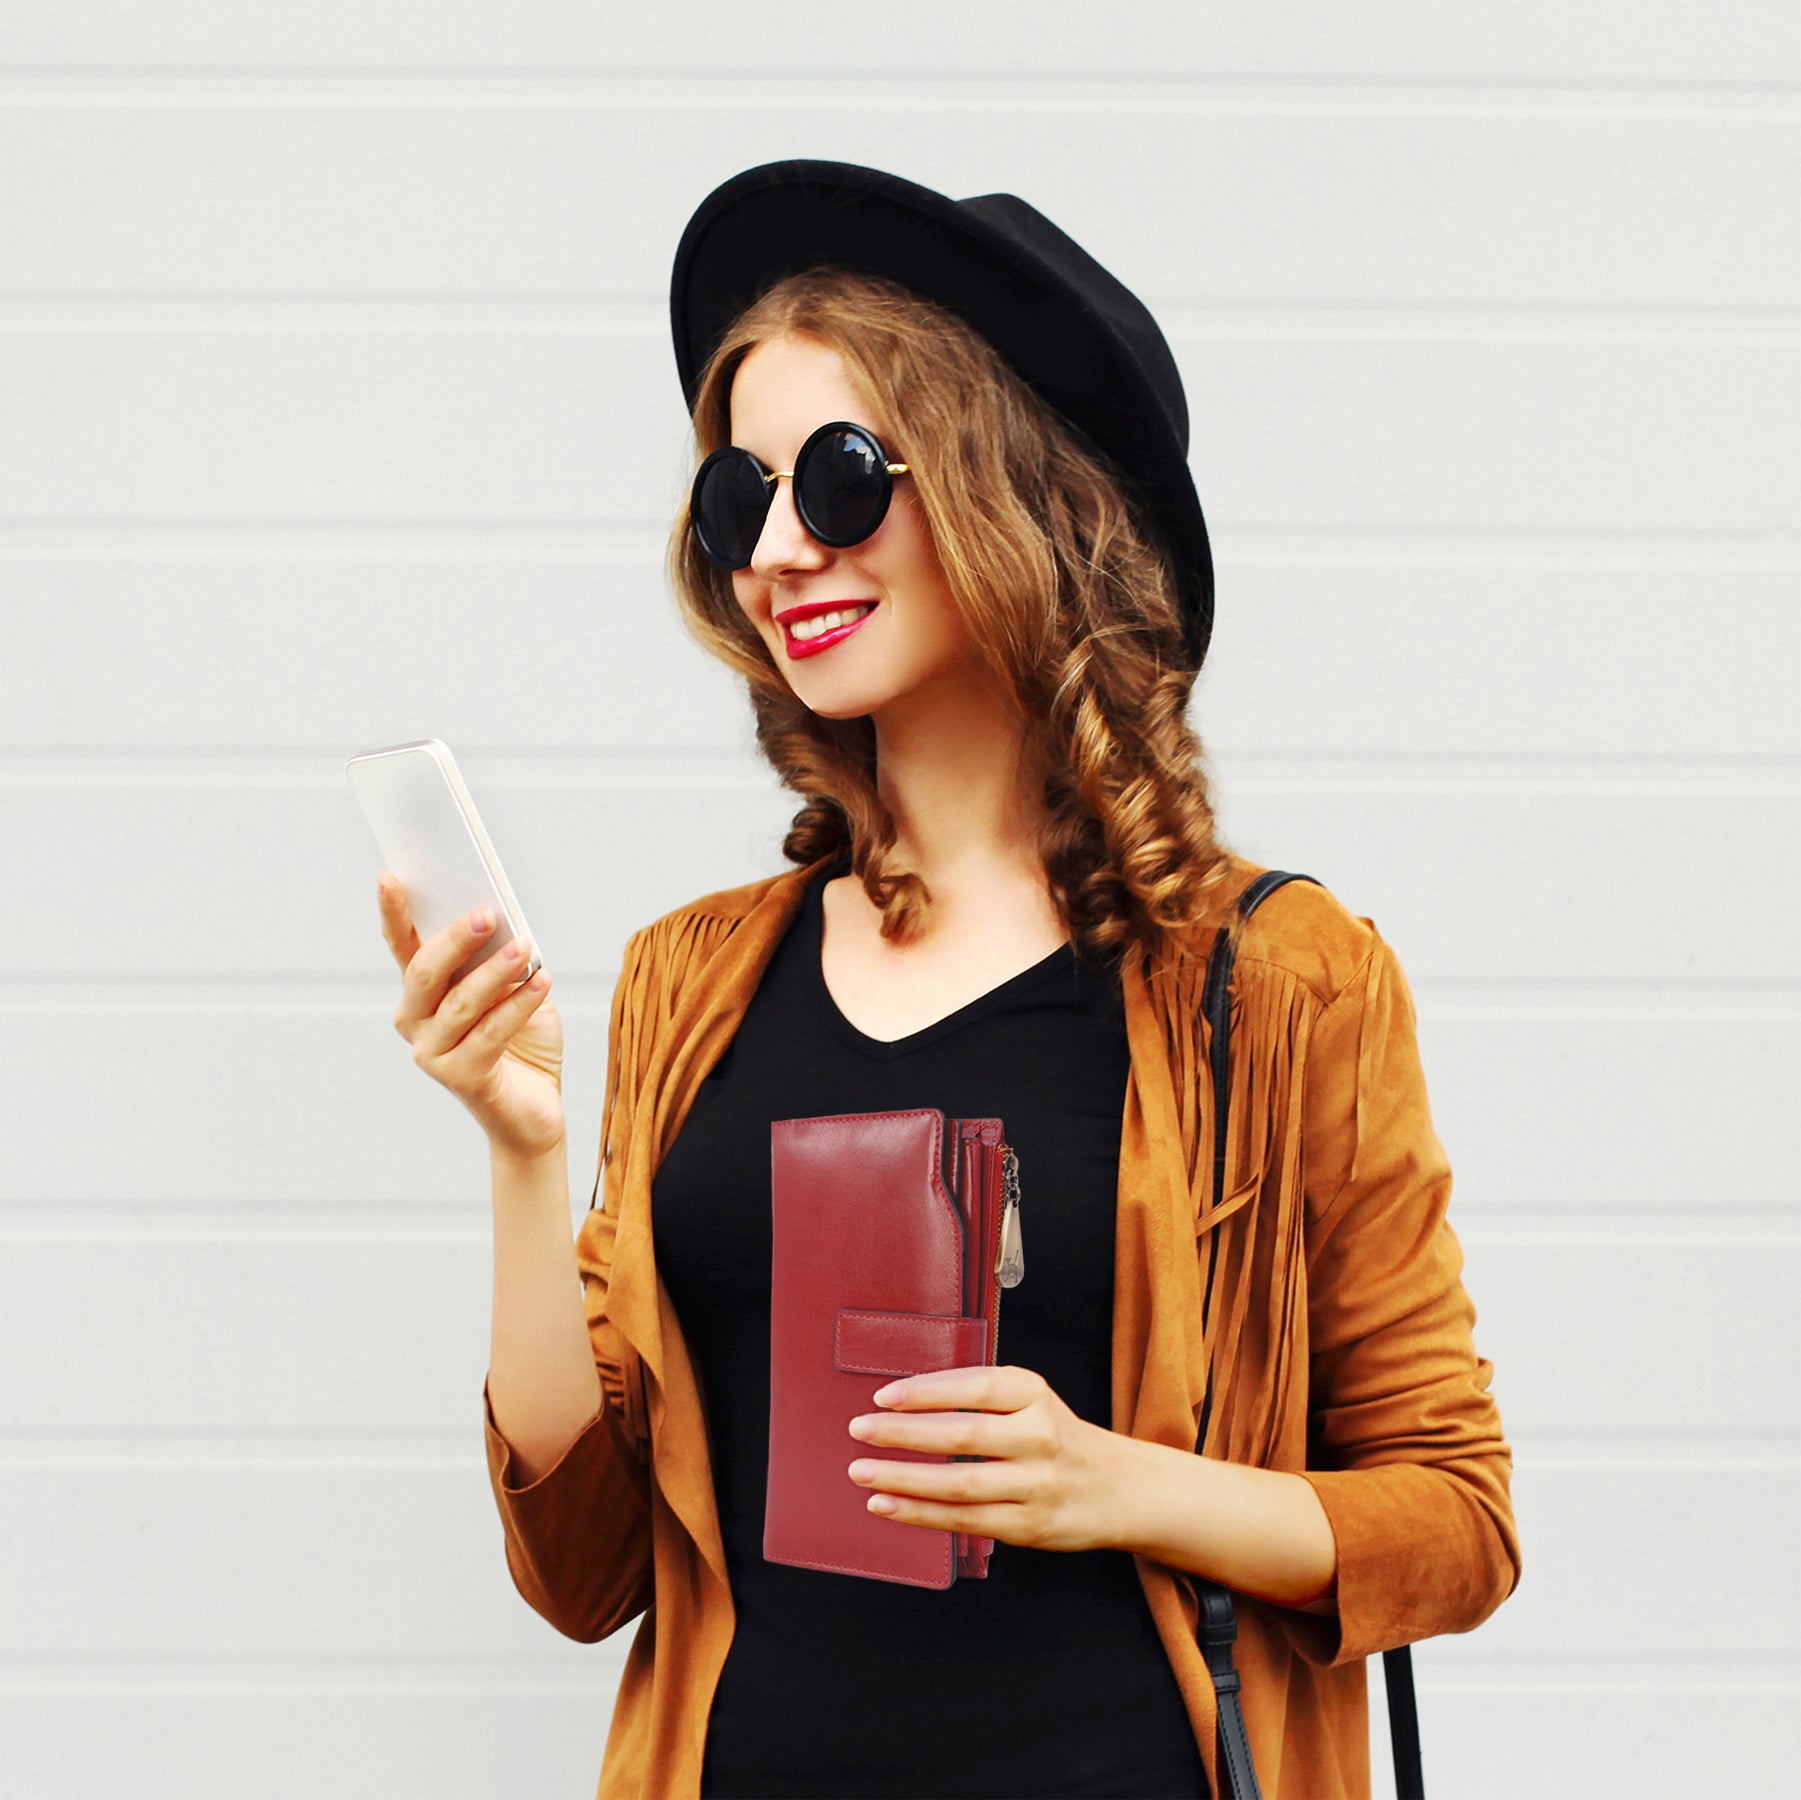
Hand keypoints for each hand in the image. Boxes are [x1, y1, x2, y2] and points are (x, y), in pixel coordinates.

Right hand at [378, 871, 564, 1161]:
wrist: (536, 1110)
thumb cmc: (524, 1041)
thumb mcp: (516, 989)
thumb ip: (501, 959)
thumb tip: (503, 922)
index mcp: (423, 993)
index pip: (402, 946)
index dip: (393, 912)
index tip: (389, 876)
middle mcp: (416, 1022)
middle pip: (425, 973)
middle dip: (454, 940)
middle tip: (487, 913)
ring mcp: (433, 1053)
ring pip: (460, 1003)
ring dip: (496, 972)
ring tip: (526, 947)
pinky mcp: (461, 1079)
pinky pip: (491, 1034)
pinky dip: (519, 1004)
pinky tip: (543, 982)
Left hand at [845, 1364, 1131, 1553]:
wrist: (1116, 1487)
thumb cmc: (1054, 1435)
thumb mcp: (1029, 1399)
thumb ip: (976, 1396)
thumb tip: (901, 1400)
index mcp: (1034, 1394)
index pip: (976, 1388)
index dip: (927, 1391)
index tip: (884, 1396)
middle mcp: (1039, 1436)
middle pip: (964, 1436)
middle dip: (904, 1433)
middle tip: (859, 1429)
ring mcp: (1036, 1485)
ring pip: (961, 1484)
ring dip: (904, 1479)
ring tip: (862, 1472)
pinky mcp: (1028, 1525)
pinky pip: (965, 1520)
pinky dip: (920, 1513)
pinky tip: (886, 1504)